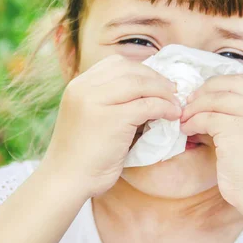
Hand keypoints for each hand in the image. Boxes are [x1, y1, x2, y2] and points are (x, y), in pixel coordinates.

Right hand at [41, 54, 181, 197]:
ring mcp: (97, 102)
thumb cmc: (80, 153)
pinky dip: (165, 108)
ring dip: (163, 92)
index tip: (157, 82)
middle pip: (130, 70)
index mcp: (78, 85)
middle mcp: (85, 88)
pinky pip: (147, 106)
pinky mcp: (113, 119)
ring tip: (176, 103)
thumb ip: (107, 100)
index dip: (141, 70)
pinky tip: (172, 116)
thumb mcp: (89, 116)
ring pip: (140, 84)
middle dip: (156, 78)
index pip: (115, 63)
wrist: (66, 179)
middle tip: (173, 91)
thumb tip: (146, 90)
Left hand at [179, 74, 242, 208]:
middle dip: (205, 92)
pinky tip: (187, 131)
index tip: (204, 94)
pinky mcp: (238, 130)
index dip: (221, 84)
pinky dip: (193, 123)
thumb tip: (209, 99)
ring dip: (194, 108)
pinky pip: (207, 118)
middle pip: (230, 85)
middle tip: (188, 102)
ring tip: (184, 119)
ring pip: (215, 100)